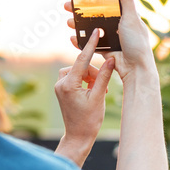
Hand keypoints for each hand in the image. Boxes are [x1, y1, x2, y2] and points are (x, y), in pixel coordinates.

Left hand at [53, 29, 114, 166]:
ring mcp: (59, 86)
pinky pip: (74, 77)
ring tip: (99, 92)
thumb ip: (104, 76)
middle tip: (104, 88)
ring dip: (90, 77)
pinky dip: (85, 81)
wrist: (78, 137)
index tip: (96, 32)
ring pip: (78, 71)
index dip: (91, 45)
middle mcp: (60, 83)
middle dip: (94, 74)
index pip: (82, 60)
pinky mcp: (61, 89)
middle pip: (81, 66)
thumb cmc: (89, 121)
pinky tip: (92, 92)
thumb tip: (110, 59)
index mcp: (69, 85)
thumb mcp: (99, 97)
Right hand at [64, 0, 156, 84]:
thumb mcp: (131, 18)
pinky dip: (81, 41)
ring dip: (78, 25)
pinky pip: (90, 44)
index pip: (106, 3)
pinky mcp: (105, 49)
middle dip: (80, 12)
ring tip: (69, 22)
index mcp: (125, 16)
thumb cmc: (137, 43)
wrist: (135, 69)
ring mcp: (110, 38)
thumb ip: (126, 0)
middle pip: (95, 15)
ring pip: (91, 29)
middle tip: (68, 6)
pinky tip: (73, 38)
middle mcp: (117, 25)